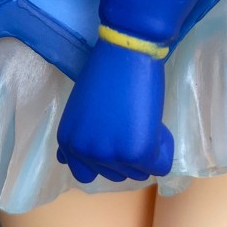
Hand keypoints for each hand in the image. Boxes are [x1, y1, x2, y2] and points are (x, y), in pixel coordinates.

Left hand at [55, 42, 173, 184]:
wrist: (127, 52)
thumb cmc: (107, 73)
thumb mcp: (80, 110)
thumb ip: (79, 135)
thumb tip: (63, 160)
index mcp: (69, 142)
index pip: (85, 173)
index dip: (105, 157)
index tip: (115, 138)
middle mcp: (86, 153)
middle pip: (115, 174)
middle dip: (127, 154)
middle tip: (132, 122)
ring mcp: (112, 155)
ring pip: (138, 172)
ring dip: (146, 152)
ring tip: (143, 120)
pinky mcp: (138, 152)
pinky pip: (160, 166)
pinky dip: (164, 149)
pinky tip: (157, 125)